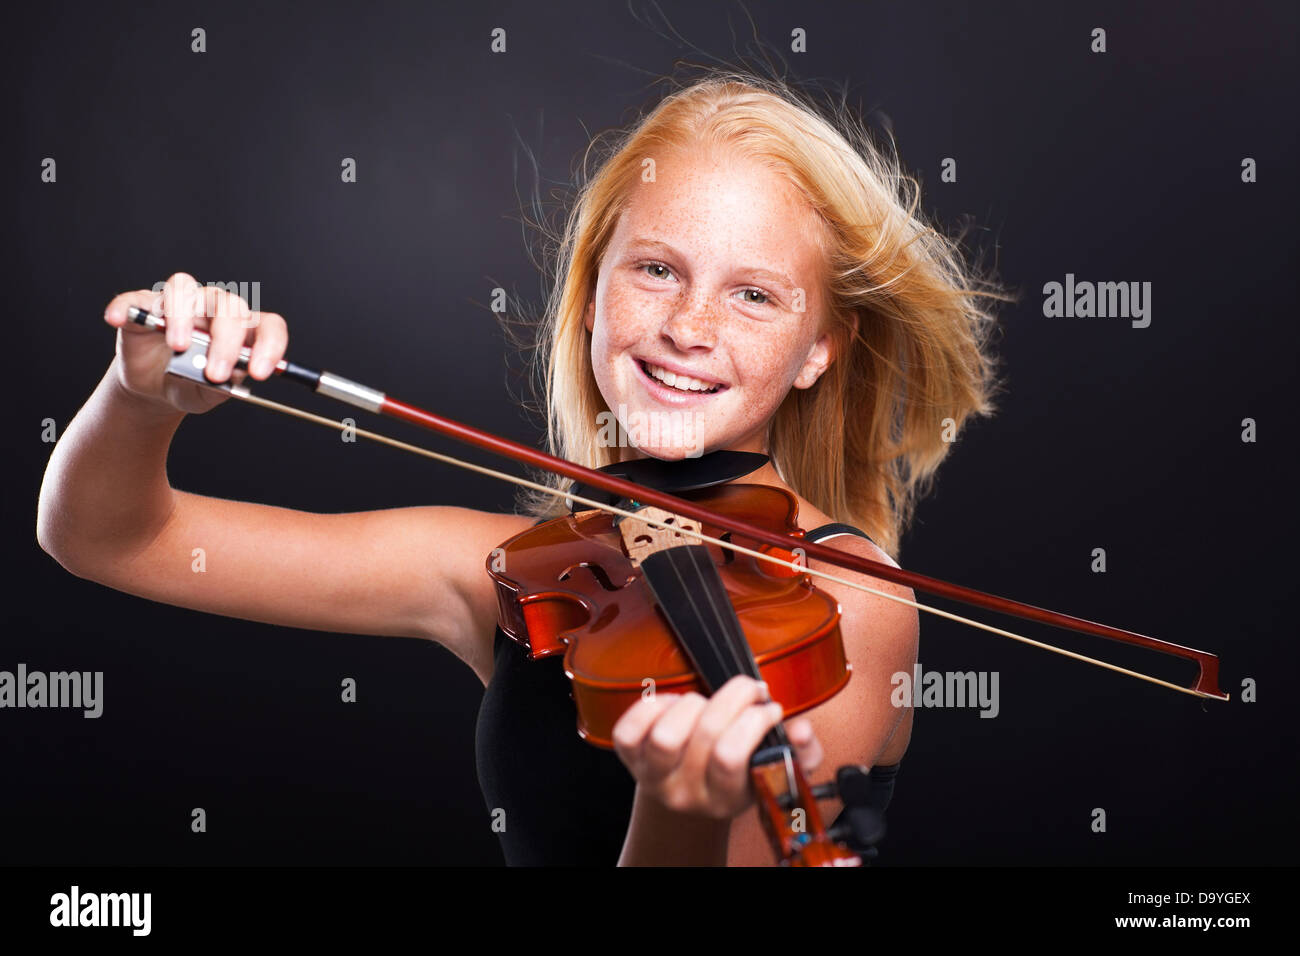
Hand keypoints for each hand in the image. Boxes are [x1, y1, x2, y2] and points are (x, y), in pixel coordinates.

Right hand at [102, 272, 287, 414]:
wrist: (156, 389)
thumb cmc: (191, 384)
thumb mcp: (210, 394)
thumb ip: (223, 386)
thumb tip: (229, 376)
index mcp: (243, 330)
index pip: (267, 325)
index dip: (270, 346)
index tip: (260, 372)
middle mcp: (215, 309)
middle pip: (229, 307)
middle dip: (225, 342)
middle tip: (216, 373)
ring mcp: (179, 305)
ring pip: (185, 290)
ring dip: (183, 317)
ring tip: (178, 346)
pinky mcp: (143, 306)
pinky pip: (134, 298)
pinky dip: (126, 306)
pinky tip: (117, 319)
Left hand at [611, 674, 823, 819]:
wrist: (691, 796)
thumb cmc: (737, 776)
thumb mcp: (774, 771)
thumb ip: (801, 753)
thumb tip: (800, 731)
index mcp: (725, 799)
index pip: (732, 757)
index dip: (753, 721)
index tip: (770, 708)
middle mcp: (686, 793)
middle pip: (705, 736)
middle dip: (734, 698)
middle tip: (749, 690)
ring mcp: (653, 776)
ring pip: (666, 734)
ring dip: (693, 704)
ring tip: (709, 702)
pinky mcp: (629, 758)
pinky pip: (629, 729)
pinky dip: (653, 706)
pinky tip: (675, 704)